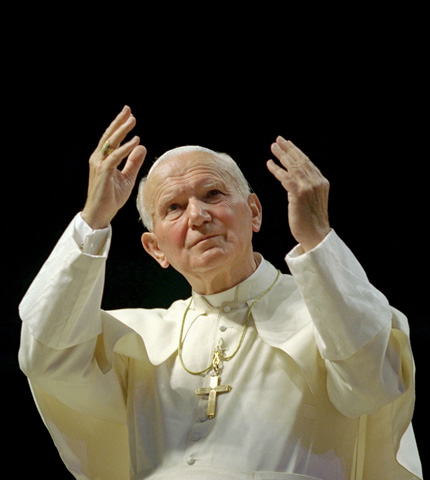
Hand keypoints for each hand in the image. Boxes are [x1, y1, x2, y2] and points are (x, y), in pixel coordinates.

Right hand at [82, 106, 146, 228]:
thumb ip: (134, 162)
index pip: (111, 139)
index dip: (119, 126)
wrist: (100, 213)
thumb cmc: (111, 197)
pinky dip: (125, 148)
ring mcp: (100, 165)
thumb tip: (141, 147)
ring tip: (133, 121)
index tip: (128, 115)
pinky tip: (135, 141)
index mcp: (103, 159)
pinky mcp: (104, 172)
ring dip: (122, 131)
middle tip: (128, 110)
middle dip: (119, 122)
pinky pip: (115, 157)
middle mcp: (99, 159)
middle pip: (109, 136)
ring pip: (111, 143)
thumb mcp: (127, 177)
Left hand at [266, 136, 330, 251]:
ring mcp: (308, 187)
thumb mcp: (312, 200)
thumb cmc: (311, 221)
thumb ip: (307, 188)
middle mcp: (316, 182)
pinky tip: (269, 163)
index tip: (288, 144)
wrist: (316, 235)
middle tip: (279, 140)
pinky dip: (276, 169)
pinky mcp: (299, 194)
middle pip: (300, 161)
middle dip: (289, 149)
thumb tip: (295, 179)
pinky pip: (285, 177)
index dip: (297, 152)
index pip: (308, 163)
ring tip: (273, 147)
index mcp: (322, 182)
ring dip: (282, 155)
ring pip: (293, 166)